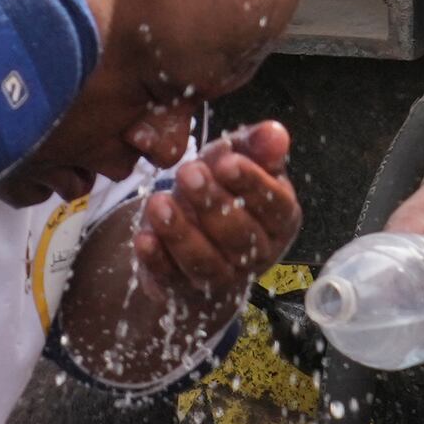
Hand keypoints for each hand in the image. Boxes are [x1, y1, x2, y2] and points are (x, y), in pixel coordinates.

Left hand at [131, 121, 300, 303]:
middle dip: (212, 205)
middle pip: (239, 236)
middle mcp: (257, 254)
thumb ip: (255, 146)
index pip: (275, 206)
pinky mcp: (183, 289)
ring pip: (206, 262)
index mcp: (280, 220)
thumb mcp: (236, 159)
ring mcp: (221, 278)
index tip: (227, 162)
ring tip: (158, 203)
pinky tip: (143, 238)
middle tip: (187, 173)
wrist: (192, 228)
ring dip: (181, 233)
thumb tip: (276, 133)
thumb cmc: (222, 187)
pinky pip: (171, 279)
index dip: (252, 184)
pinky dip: (157, 260)